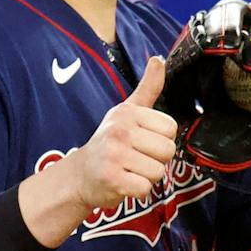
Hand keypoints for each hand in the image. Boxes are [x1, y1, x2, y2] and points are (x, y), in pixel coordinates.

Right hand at [68, 56, 178, 208]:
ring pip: (158, 171)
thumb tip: (159, 58)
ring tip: (129, 170)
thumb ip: (147, 88)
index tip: (142, 142)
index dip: (160, 140)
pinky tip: (123, 183)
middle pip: (167, 151)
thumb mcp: (126, 112)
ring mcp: (114, 155)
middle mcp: (119, 130)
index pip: (170, 128)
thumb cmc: (108, 143)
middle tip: (135, 159)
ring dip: (147, 177)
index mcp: (127, 113)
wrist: (79, 175)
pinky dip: (138, 191)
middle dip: (156, 160)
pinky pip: (145, 188)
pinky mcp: (112, 179)